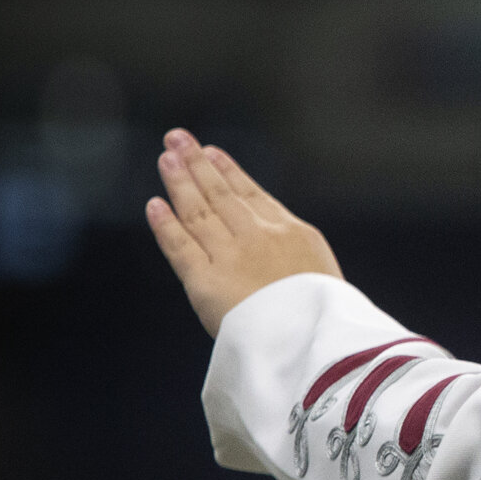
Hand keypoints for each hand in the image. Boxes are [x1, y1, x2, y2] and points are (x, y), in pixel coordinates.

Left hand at [146, 129, 342, 336]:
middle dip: (198, 164)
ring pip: (198, 213)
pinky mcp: (205, 282)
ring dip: (179, 183)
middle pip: (220, 195)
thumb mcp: (324, 273)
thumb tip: (278, 238)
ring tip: (165, 158)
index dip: (229, 171)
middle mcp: (258, 238)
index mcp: (293, 234)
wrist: (315, 341)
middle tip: (177, 138)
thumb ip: (295, 252)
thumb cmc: (326, 317)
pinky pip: (180, 247)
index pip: (253, 194)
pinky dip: (165, 226)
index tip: (212, 152)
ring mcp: (230, 257)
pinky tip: (154, 205)